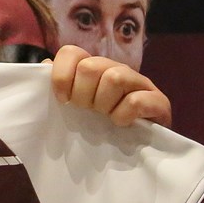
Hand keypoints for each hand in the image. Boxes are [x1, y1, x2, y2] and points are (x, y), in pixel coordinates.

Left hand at [49, 45, 171, 127]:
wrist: (136, 150)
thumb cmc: (98, 126)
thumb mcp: (72, 106)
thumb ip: (58, 85)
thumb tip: (44, 65)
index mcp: (93, 67)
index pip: (71, 52)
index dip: (61, 76)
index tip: (63, 100)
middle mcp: (115, 69)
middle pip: (90, 66)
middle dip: (83, 95)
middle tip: (88, 111)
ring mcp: (139, 83)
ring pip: (114, 77)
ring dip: (104, 104)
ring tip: (106, 117)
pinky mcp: (158, 101)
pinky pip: (136, 100)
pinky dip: (123, 115)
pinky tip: (122, 123)